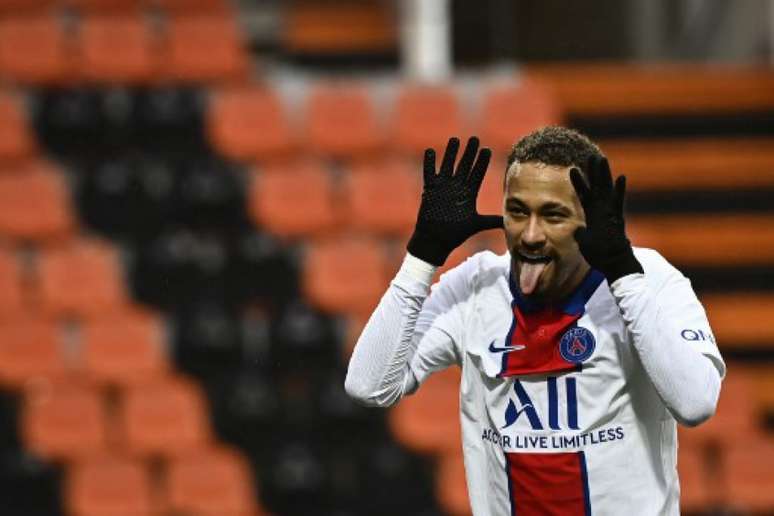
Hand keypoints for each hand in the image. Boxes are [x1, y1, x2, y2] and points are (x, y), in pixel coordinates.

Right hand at [407, 136, 502, 265]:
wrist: (436, 241)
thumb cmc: (455, 234)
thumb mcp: (477, 225)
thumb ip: (492, 220)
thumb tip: (509, 221)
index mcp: (468, 193)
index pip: (477, 174)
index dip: (481, 162)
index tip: (487, 149)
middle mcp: (456, 187)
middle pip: (464, 165)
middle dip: (469, 152)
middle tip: (474, 138)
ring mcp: (443, 187)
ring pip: (448, 165)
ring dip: (451, 153)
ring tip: (455, 140)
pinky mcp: (430, 191)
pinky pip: (429, 173)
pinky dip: (429, 163)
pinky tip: (431, 151)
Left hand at [569, 154, 642, 283]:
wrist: (615, 265)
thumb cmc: (601, 256)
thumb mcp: (585, 243)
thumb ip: (581, 234)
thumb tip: (577, 230)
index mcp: (593, 216)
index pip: (584, 195)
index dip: (578, 182)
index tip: (572, 168)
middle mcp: (603, 211)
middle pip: (597, 187)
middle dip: (594, 171)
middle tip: (591, 155)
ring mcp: (611, 214)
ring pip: (607, 190)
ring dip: (604, 175)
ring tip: (602, 159)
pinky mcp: (618, 219)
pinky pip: (618, 203)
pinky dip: (619, 191)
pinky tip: (621, 177)